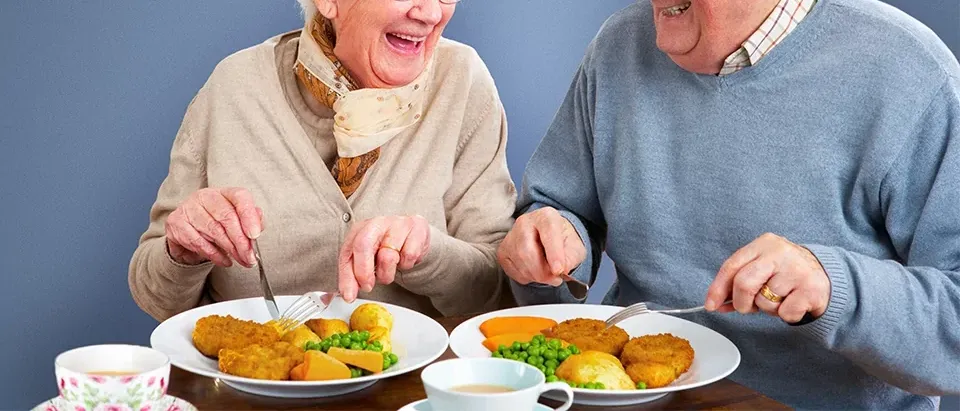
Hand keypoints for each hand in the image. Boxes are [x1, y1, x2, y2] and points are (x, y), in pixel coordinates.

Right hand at [165, 187, 262, 267]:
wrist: (188, 235)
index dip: (249, 216)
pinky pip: (197, 241)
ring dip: (230, 249)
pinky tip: (224, 260)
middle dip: (241, 241)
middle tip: (250, 258)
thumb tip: (258, 227)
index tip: (255, 235)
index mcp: (224, 193)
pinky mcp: (176, 221)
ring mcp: (188, 207)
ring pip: (213, 230)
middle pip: (227, 217)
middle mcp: (205, 196)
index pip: (240, 197)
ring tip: (241, 260)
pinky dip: (213, 254)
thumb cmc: (217, 226)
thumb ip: (251, 223)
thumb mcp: (237, 223)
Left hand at [338, 215, 430, 301]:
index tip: (350, 295)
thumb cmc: (387, 248)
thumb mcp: (366, 260)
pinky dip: (407, 264)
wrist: (413, 237)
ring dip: (388, 273)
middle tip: (368, 286)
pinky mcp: (417, 227)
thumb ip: (354, 276)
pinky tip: (405, 259)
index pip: (348, 252)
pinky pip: (409, 255)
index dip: (347, 276)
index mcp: (360, 229)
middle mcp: (377, 222)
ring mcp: (398, 223)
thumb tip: (348, 295)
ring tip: (390, 269)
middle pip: (363, 245)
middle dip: (364, 272)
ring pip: (388, 256)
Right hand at [497, 207, 585, 286]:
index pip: (549, 232)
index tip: (559, 270)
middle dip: (543, 272)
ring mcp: (511, 236)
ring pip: (520, 262)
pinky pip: (512, 270)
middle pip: (528, 251)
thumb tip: (562, 269)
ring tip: (547, 274)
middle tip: (555, 279)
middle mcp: (525, 222)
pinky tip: (534, 271)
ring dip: (536, 276)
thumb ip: (571, 257)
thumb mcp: (575, 247)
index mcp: (546, 216)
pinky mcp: (503, 251)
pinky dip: (526, 277)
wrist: (547, 240)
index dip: (554, 253)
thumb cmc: (562, 242)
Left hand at [704, 233, 830, 322]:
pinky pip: (785, 313)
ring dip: (768, 309)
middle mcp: (779, 252)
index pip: (731, 265)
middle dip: (741, 303)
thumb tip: (716, 303)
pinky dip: (786, 315)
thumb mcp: (762, 269)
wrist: (827, 275)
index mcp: (763, 244)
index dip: (717, 288)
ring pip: (764, 301)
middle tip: (748, 308)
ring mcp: (797, 269)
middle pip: (744, 283)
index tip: (711, 305)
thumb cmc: (786, 273)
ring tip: (781, 298)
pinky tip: (795, 302)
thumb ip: (738, 283)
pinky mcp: (811, 288)